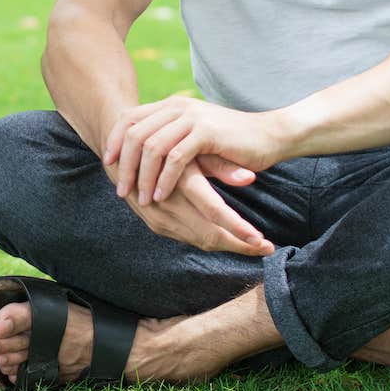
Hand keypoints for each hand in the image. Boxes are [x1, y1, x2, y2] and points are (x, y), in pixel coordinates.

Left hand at [104, 96, 281, 204]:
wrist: (268, 136)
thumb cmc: (228, 141)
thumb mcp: (192, 136)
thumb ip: (168, 139)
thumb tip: (136, 157)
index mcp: (170, 105)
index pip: (129, 118)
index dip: (114, 140)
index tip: (107, 164)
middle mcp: (177, 107)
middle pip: (135, 134)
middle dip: (125, 164)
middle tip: (121, 189)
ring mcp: (191, 118)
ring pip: (153, 146)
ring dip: (143, 176)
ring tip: (141, 199)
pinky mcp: (206, 133)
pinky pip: (176, 158)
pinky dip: (165, 179)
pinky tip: (161, 195)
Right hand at [117, 158, 274, 255]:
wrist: (122, 148)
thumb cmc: (165, 142)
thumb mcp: (194, 149)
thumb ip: (221, 164)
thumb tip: (249, 178)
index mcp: (179, 180)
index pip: (213, 212)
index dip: (239, 228)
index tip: (264, 241)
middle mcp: (166, 203)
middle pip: (209, 235)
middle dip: (239, 245)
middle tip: (266, 248)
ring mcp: (157, 216)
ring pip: (199, 239)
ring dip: (227, 245)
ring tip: (254, 246)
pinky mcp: (153, 223)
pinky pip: (187, 237)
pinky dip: (209, 240)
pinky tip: (228, 238)